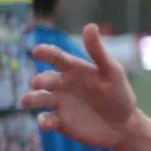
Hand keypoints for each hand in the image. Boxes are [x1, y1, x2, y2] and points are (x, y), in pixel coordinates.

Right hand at [21, 24, 137, 149]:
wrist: (123, 125)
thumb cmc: (118, 94)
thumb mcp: (112, 72)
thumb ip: (98, 52)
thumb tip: (90, 25)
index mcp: (73, 69)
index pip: (56, 57)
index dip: (46, 53)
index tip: (37, 51)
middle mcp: (62, 84)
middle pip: (45, 79)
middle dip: (40, 80)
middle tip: (40, 83)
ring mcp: (59, 103)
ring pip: (39, 98)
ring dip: (32, 98)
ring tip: (27, 100)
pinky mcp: (59, 122)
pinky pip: (46, 120)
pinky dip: (44, 121)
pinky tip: (47, 123)